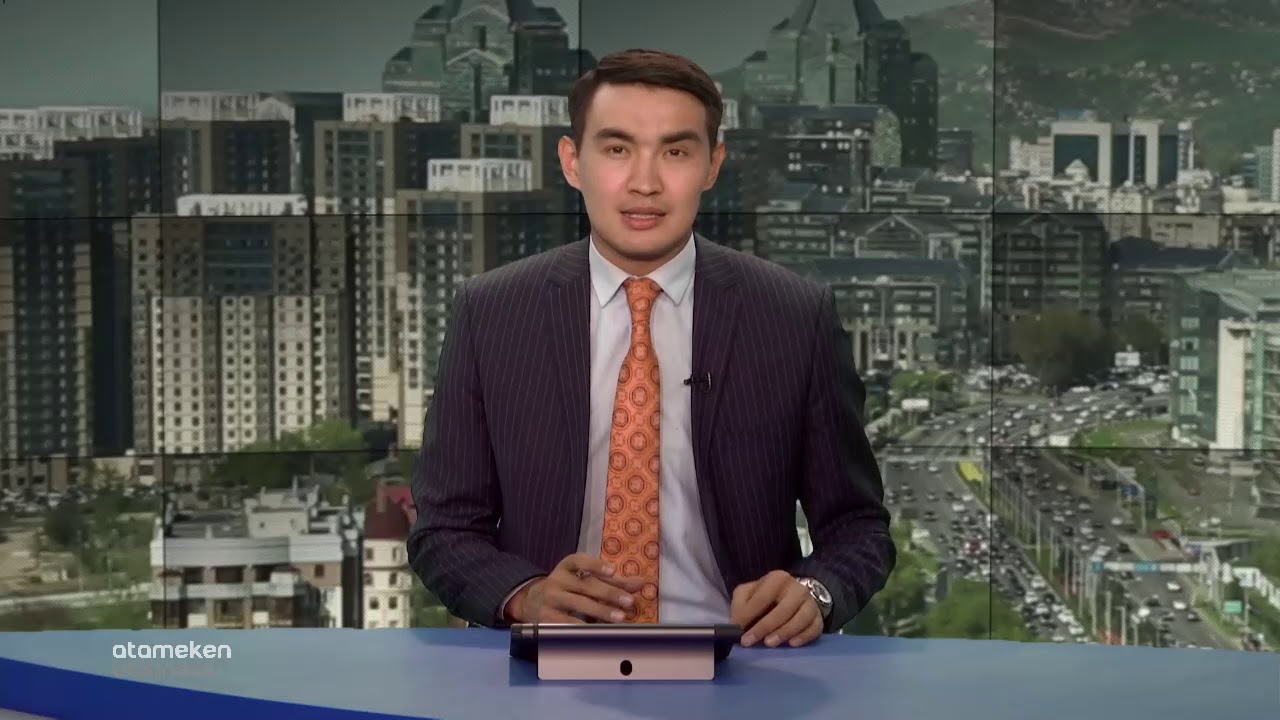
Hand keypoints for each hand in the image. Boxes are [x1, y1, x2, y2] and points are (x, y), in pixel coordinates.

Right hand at [506, 553, 645, 624]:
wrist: (531, 602)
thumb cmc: (567, 588)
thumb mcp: (585, 579)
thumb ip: (613, 581)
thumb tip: (641, 583)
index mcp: (566, 566)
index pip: (579, 561)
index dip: (595, 565)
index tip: (612, 571)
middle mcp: (557, 579)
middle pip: (585, 585)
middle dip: (609, 593)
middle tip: (629, 602)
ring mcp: (551, 598)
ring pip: (578, 604)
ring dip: (600, 611)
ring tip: (620, 617)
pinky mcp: (547, 617)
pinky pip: (567, 621)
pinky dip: (584, 625)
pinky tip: (598, 630)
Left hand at [729, 570, 822, 647]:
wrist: (794, 594)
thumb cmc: (767, 595)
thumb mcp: (749, 593)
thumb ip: (740, 605)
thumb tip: (735, 624)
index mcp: (777, 579)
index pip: (762, 598)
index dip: (747, 615)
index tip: (737, 631)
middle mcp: (797, 589)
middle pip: (782, 610)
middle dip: (764, 627)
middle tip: (749, 642)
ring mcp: (810, 603)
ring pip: (800, 619)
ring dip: (783, 633)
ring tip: (769, 644)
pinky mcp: (819, 617)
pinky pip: (814, 628)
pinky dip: (804, 637)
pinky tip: (792, 644)